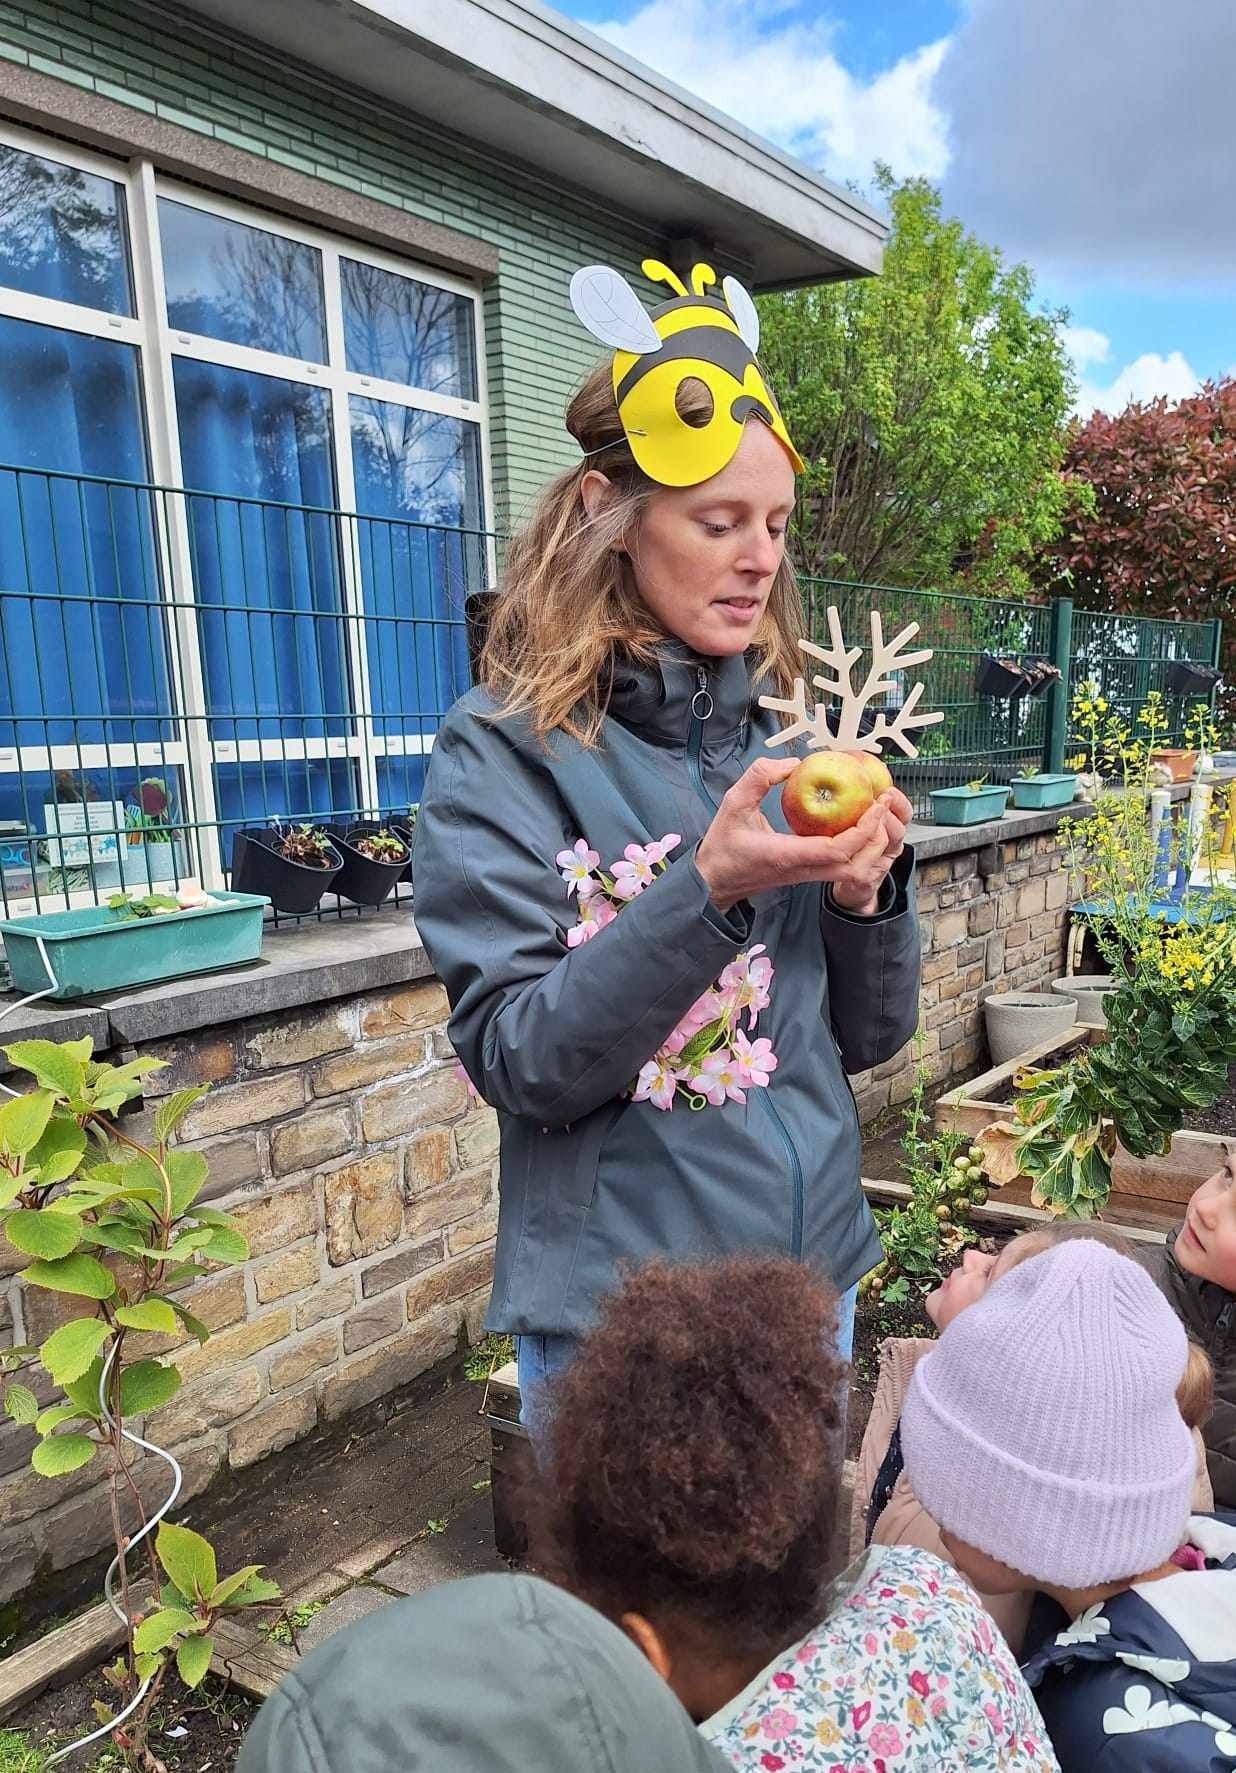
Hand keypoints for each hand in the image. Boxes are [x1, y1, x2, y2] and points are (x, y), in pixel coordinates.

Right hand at [695, 757, 911, 913]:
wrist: (713, 882)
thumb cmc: (722, 845)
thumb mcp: (733, 802)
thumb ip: (759, 777)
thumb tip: (793, 765)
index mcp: (787, 854)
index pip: (838, 850)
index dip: (864, 828)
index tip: (876, 803)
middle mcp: (803, 870)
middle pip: (856, 866)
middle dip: (877, 838)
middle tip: (883, 806)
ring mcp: (806, 876)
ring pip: (853, 871)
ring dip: (871, 847)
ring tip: (875, 816)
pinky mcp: (807, 875)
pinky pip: (841, 867)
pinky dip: (858, 849)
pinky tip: (856, 824)